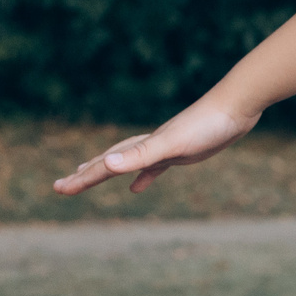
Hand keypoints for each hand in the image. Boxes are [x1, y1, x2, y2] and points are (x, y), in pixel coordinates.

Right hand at [52, 97, 259, 196]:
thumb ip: (141, 154)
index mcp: (143, 146)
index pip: (105, 166)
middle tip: (61, 186)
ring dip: (108, 170)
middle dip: (85, 174)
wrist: (238, 105)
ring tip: (90, 177)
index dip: (81, 179)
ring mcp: (166, 147)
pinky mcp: (183, 151)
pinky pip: (155, 167)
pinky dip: (144, 176)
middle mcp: (149, 145)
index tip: (57, 189)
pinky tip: (138, 187)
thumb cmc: (207, 124)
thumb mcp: (172, 144)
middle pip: (110, 161)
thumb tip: (107, 163)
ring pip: (129, 162)